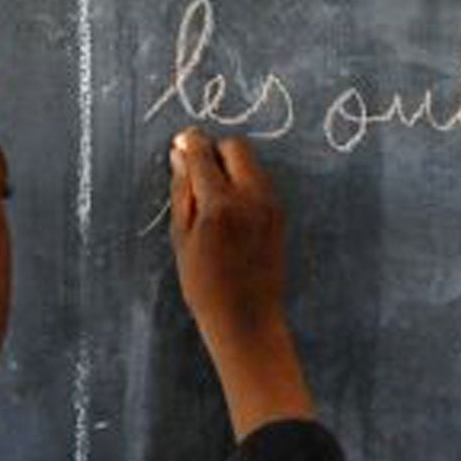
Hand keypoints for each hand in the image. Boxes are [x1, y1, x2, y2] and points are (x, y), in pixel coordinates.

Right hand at [168, 128, 314, 438]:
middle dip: (215, 151)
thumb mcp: (181, 238)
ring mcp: (271, 204)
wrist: (247, 318)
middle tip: (197, 170)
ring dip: (230, 166)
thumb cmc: (204, 284)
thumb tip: (180, 153)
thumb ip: (182, 191)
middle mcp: (251, 197)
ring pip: (251, 162)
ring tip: (212, 193)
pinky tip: (229, 207)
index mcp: (220, 204)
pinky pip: (260, 181)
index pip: (204, 153)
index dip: (189, 143)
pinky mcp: (280, 214)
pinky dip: (243, 182)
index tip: (180, 142)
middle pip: (235, 147)